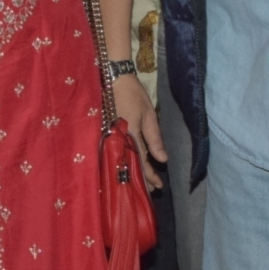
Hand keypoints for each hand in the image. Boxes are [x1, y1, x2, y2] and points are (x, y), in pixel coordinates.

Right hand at [110, 74, 165, 191]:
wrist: (113, 79)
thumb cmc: (133, 95)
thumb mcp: (149, 115)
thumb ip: (155, 139)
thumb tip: (163, 160)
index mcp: (130, 136)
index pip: (141, 163)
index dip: (150, 176)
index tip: (159, 186)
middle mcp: (118, 140)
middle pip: (130, 165)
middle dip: (141, 178)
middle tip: (151, 190)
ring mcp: (110, 137)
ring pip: (122, 161)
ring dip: (132, 172)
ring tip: (141, 183)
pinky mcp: (106, 133)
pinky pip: (116, 152)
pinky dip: (124, 161)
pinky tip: (128, 166)